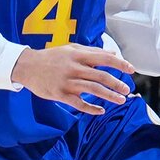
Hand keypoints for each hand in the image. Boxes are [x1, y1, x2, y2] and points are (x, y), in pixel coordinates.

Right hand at [11, 44, 134, 114]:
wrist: (28, 66)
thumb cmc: (52, 56)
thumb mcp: (71, 48)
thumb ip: (91, 51)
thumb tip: (112, 54)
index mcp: (78, 55)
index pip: (104, 58)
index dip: (119, 64)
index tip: (131, 70)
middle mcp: (74, 68)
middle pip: (101, 76)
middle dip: (117, 84)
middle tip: (127, 89)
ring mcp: (67, 82)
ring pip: (93, 90)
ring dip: (109, 96)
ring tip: (121, 100)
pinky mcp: (60, 94)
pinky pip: (79, 104)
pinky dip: (92, 108)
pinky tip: (101, 111)